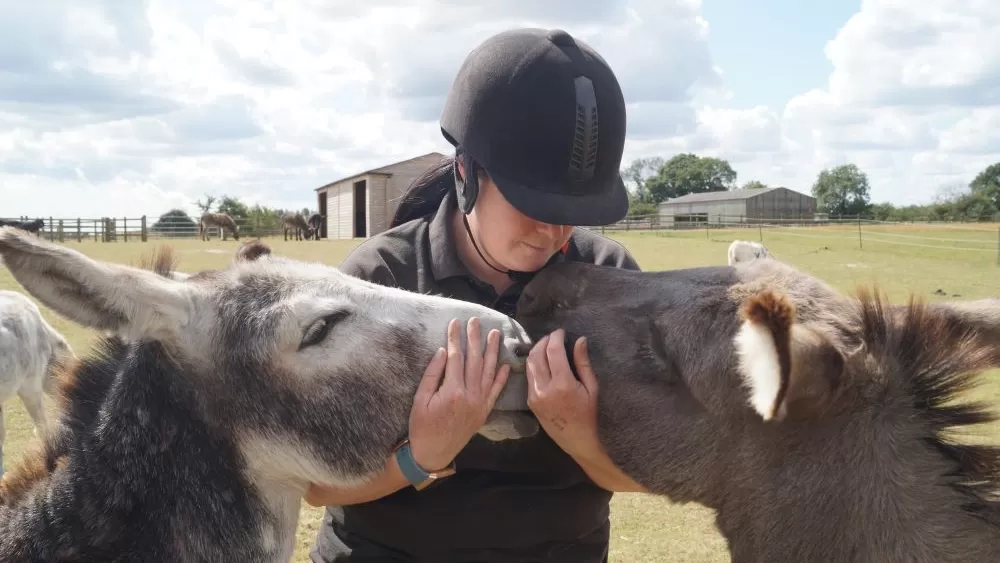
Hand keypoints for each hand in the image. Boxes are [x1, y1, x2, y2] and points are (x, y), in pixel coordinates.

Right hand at [407, 317, 510, 470]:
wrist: (433, 453)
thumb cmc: (422, 427)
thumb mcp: (420, 400)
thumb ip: (432, 375)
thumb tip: (443, 352)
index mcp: (452, 391)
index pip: (456, 357)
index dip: (456, 338)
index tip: (455, 323)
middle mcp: (470, 395)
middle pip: (474, 360)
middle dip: (475, 338)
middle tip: (476, 321)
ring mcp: (480, 404)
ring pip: (488, 372)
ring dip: (492, 352)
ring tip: (495, 334)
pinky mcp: (484, 412)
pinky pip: (496, 392)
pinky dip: (501, 378)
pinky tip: (505, 364)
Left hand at [524, 329, 602, 458]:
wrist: (577, 440)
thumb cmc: (589, 414)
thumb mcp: (591, 387)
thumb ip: (583, 362)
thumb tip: (580, 340)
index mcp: (562, 384)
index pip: (553, 351)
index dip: (555, 337)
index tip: (561, 332)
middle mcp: (545, 388)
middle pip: (536, 355)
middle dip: (544, 341)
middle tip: (553, 337)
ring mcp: (534, 396)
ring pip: (529, 365)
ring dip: (536, 351)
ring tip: (547, 346)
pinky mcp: (530, 401)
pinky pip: (529, 377)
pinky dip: (534, 365)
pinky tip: (543, 363)